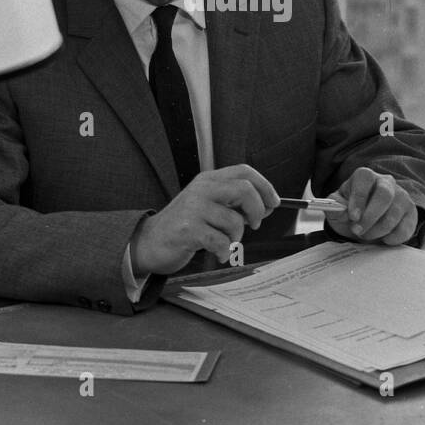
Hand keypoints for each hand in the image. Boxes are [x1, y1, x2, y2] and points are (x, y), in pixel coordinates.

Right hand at [132, 165, 278, 274]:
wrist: (150, 242)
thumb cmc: (185, 226)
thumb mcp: (208, 206)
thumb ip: (233, 202)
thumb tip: (266, 206)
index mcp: (208, 179)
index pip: (244, 171)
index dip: (265, 186)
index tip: (274, 203)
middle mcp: (201, 189)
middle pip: (244, 189)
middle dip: (257, 210)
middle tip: (254, 225)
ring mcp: (194, 208)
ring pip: (234, 220)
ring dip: (236, 237)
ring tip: (225, 242)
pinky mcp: (188, 229)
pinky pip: (220, 241)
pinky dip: (224, 251)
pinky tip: (217, 253)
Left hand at [324, 169, 418, 245]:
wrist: (366, 225)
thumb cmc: (350, 214)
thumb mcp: (337, 210)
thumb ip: (335, 208)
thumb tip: (341, 210)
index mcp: (365, 177)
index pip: (365, 178)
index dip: (359, 197)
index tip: (353, 217)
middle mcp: (386, 182)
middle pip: (384, 195)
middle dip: (370, 217)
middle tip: (358, 231)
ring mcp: (402, 197)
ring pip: (394, 213)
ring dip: (377, 230)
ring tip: (366, 235)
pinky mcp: (411, 214)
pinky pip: (405, 227)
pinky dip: (392, 238)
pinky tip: (383, 239)